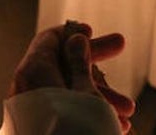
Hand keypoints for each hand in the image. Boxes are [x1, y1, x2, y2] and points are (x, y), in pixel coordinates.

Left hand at [9, 21, 134, 132]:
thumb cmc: (76, 129)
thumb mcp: (85, 91)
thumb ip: (79, 62)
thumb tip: (75, 38)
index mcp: (33, 71)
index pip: (50, 39)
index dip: (74, 32)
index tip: (93, 31)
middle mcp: (27, 87)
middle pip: (61, 62)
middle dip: (96, 61)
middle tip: (121, 44)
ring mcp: (32, 110)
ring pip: (67, 90)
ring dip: (99, 94)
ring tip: (128, 111)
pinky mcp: (40, 128)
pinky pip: (63, 111)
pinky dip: (87, 111)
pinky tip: (117, 124)